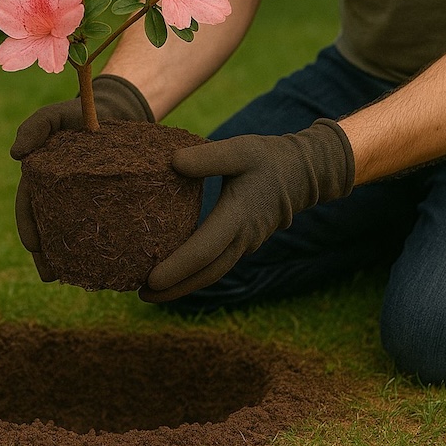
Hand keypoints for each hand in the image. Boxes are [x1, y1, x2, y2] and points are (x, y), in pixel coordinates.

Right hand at [10, 74, 153, 280]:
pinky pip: (98, 227)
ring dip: (68, 257)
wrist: (114, 111)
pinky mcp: (105, 202)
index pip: (29, 207)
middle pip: (48, 227)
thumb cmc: (79, 112)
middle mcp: (58, 193)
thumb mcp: (54, 115)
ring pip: (71, 232)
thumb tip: (15, 154)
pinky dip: (95, 246)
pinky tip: (101, 262)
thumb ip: (34, 127)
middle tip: (50, 276)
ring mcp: (81, 199)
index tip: (34, 247)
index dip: (29, 228)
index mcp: (41, 178)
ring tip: (71, 279)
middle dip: (45, 254)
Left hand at [139, 118, 354, 301]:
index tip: (150, 280)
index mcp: (238, 217)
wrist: (304, 173)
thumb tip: (173, 162)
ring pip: (212, 273)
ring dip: (183, 285)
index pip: (203, 251)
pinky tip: (176, 272)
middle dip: (174, 288)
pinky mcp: (244, 243)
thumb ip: (207, 156)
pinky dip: (195, 273)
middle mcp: (243, 238)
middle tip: (141, 295)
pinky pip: (217, 265)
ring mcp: (246, 244)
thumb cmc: (268, 158)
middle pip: (206, 274)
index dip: (176, 268)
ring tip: (151, 292)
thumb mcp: (239, 149)